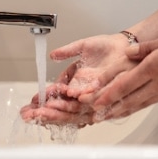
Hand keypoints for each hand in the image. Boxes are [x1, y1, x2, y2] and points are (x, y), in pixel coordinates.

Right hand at [19, 33, 137, 124]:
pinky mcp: (104, 91)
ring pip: (74, 105)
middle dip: (46, 109)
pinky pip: (91, 97)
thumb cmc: (106, 46)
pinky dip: (80, 98)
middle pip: (62, 104)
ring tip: (47, 109)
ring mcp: (93, 91)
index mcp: (75, 80)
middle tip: (32, 113)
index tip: (32, 101)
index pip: (56, 93)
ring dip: (60, 107)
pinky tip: (70, 97)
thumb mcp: (82, 46)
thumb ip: (68, 52)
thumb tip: (52, 55)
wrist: (126, 45)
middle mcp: (83, 89)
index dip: (44, 97)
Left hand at [89, 22, 157, 119]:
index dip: (108, 93)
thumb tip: (129, 53)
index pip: (125, 83)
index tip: (95, 99)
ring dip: (124, 109)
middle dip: (111, 107)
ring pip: (142, 102)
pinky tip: (137, 106)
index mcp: (155, 66)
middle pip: (130, 98)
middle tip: (96, 114)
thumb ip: (146, 47)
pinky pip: (154, 100)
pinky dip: (140, 105)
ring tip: (110, 115)